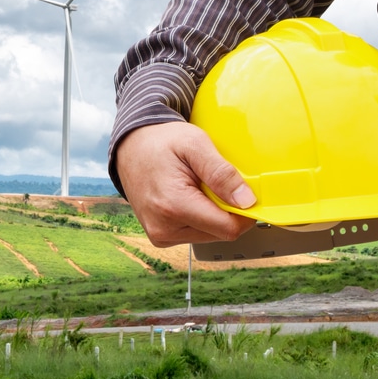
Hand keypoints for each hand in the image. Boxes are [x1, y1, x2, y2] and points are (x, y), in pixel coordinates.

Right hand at [116, 121, 255, 246]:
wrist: (131, 146)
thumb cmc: (160, 142)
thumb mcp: (195, 143)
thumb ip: (221, 173)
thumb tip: (246, 201)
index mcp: (173, 205)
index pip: (228, 228)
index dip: (245, 213)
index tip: (246, 193)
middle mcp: (164, 228)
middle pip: (220, 232)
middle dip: (226, 209)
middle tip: (214, 182)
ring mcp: (160, 235)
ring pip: (209, 234)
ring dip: (213, 213)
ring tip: (198, 187)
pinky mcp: (161, 236)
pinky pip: (195, 233)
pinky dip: (200, 216)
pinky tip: (190, 196)